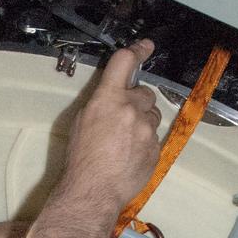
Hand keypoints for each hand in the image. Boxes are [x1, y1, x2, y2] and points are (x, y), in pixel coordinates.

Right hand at [58, 38, 161, 214]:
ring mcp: (147, 129)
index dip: (137, 51)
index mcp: (108, 98)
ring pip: (152, 116)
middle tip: (122, 119)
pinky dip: (144, 143)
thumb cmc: (81, 159)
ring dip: (142, 122)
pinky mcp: (156, 148)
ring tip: (124, 142)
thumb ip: (101, 102)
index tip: (146, 46)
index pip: (125, 63)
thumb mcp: (81, 121)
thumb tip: (113, 96)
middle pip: (144, 93)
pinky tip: (129, 156)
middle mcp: (131, 109)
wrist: (94, 191)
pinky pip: (154, 138)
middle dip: (136, 102)